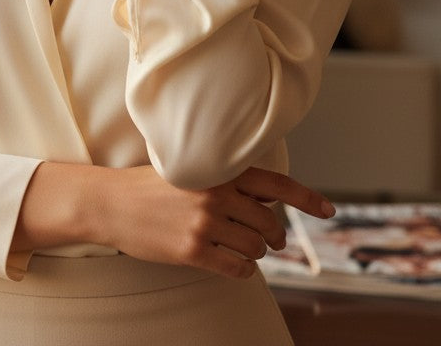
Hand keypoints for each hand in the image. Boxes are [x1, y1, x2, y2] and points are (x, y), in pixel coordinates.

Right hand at [94, 165, 333, 279]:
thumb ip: (225, 181)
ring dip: (255, 253)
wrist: (111, 202)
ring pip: (255, 249)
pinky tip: (232, 264)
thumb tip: (264, 202)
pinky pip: (238, 269)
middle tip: (269, 239)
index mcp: (218, 170)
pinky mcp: (193, 251)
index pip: (275, 184)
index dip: (307, 198)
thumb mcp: (189, 170)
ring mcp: (205, 224)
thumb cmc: (150, 186)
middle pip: (269, 224)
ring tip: (240, 247)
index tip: (329, 209)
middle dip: (274, 236)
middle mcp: (216, 195)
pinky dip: (242, 270)